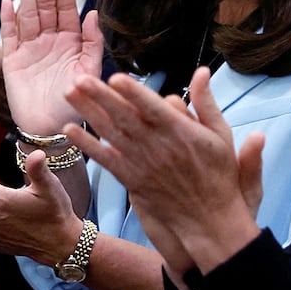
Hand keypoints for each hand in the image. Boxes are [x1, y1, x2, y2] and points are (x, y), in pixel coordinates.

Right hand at [0, 0, 103, 133]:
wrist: (51, 130)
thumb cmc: (75, 106)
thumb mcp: (91, 72)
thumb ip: (93, 43)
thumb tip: (93, 13)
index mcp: (70, 44)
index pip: (66, 10)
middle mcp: (49, 43)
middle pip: (45, 7)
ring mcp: (29, 51)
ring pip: (28, 16)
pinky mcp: (11, 61)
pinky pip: (8, 36)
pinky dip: (7, 19)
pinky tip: (7, 1)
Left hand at [64, 68, 262, 272]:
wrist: (209, 219)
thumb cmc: (217, 173)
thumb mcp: (221, 135)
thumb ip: (207, 103)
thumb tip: (202, 71)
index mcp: (182, 133)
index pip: (153, 109)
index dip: (134, 94)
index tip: (116, 77)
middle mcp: (159, 147)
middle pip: (125, 117)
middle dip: (101, 97)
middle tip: (79, 79)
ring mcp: (142, 163)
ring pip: (111, 133)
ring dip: (88, 113)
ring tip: (69, 94)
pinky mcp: (131, 179)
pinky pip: (105, 159)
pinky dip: (87, 145)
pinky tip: (69, 130)